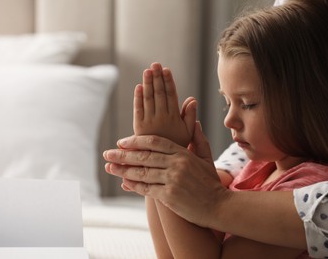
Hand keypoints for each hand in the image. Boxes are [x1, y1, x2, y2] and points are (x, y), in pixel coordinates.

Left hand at [103, 121, 227, 227]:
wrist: (220, 206)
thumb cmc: (211, 182)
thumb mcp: (206, 157)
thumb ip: (198, 139)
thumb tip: (194, 121)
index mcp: (183, 153)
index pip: (154, 142)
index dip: (136, 141)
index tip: (122, 142)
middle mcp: (176, 164)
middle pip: (144, 156)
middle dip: (123, 155)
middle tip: (108, 153)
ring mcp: (172, 180)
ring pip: (142, 172)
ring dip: (123, 170)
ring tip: (109, 167)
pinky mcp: (169, 196)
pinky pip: (146, 188)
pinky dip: (133, 185)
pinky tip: (124, 182)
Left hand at [133, 62, 195, 146]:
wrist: (162, 165)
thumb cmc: (177, 147)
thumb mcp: (188, 133)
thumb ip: (189, 116)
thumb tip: (192, 99)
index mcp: (174, 118)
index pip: (171, 95)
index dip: (169, 81)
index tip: (167, 70)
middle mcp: (161, 118)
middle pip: (159, 94)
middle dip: (157, 78)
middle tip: (155, 64)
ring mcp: (149, 122)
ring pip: (148, 99)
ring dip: (148, 83)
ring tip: (147, 71)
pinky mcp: (139, 127)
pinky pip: (138, 110)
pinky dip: (138, 98)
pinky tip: (139, 87)